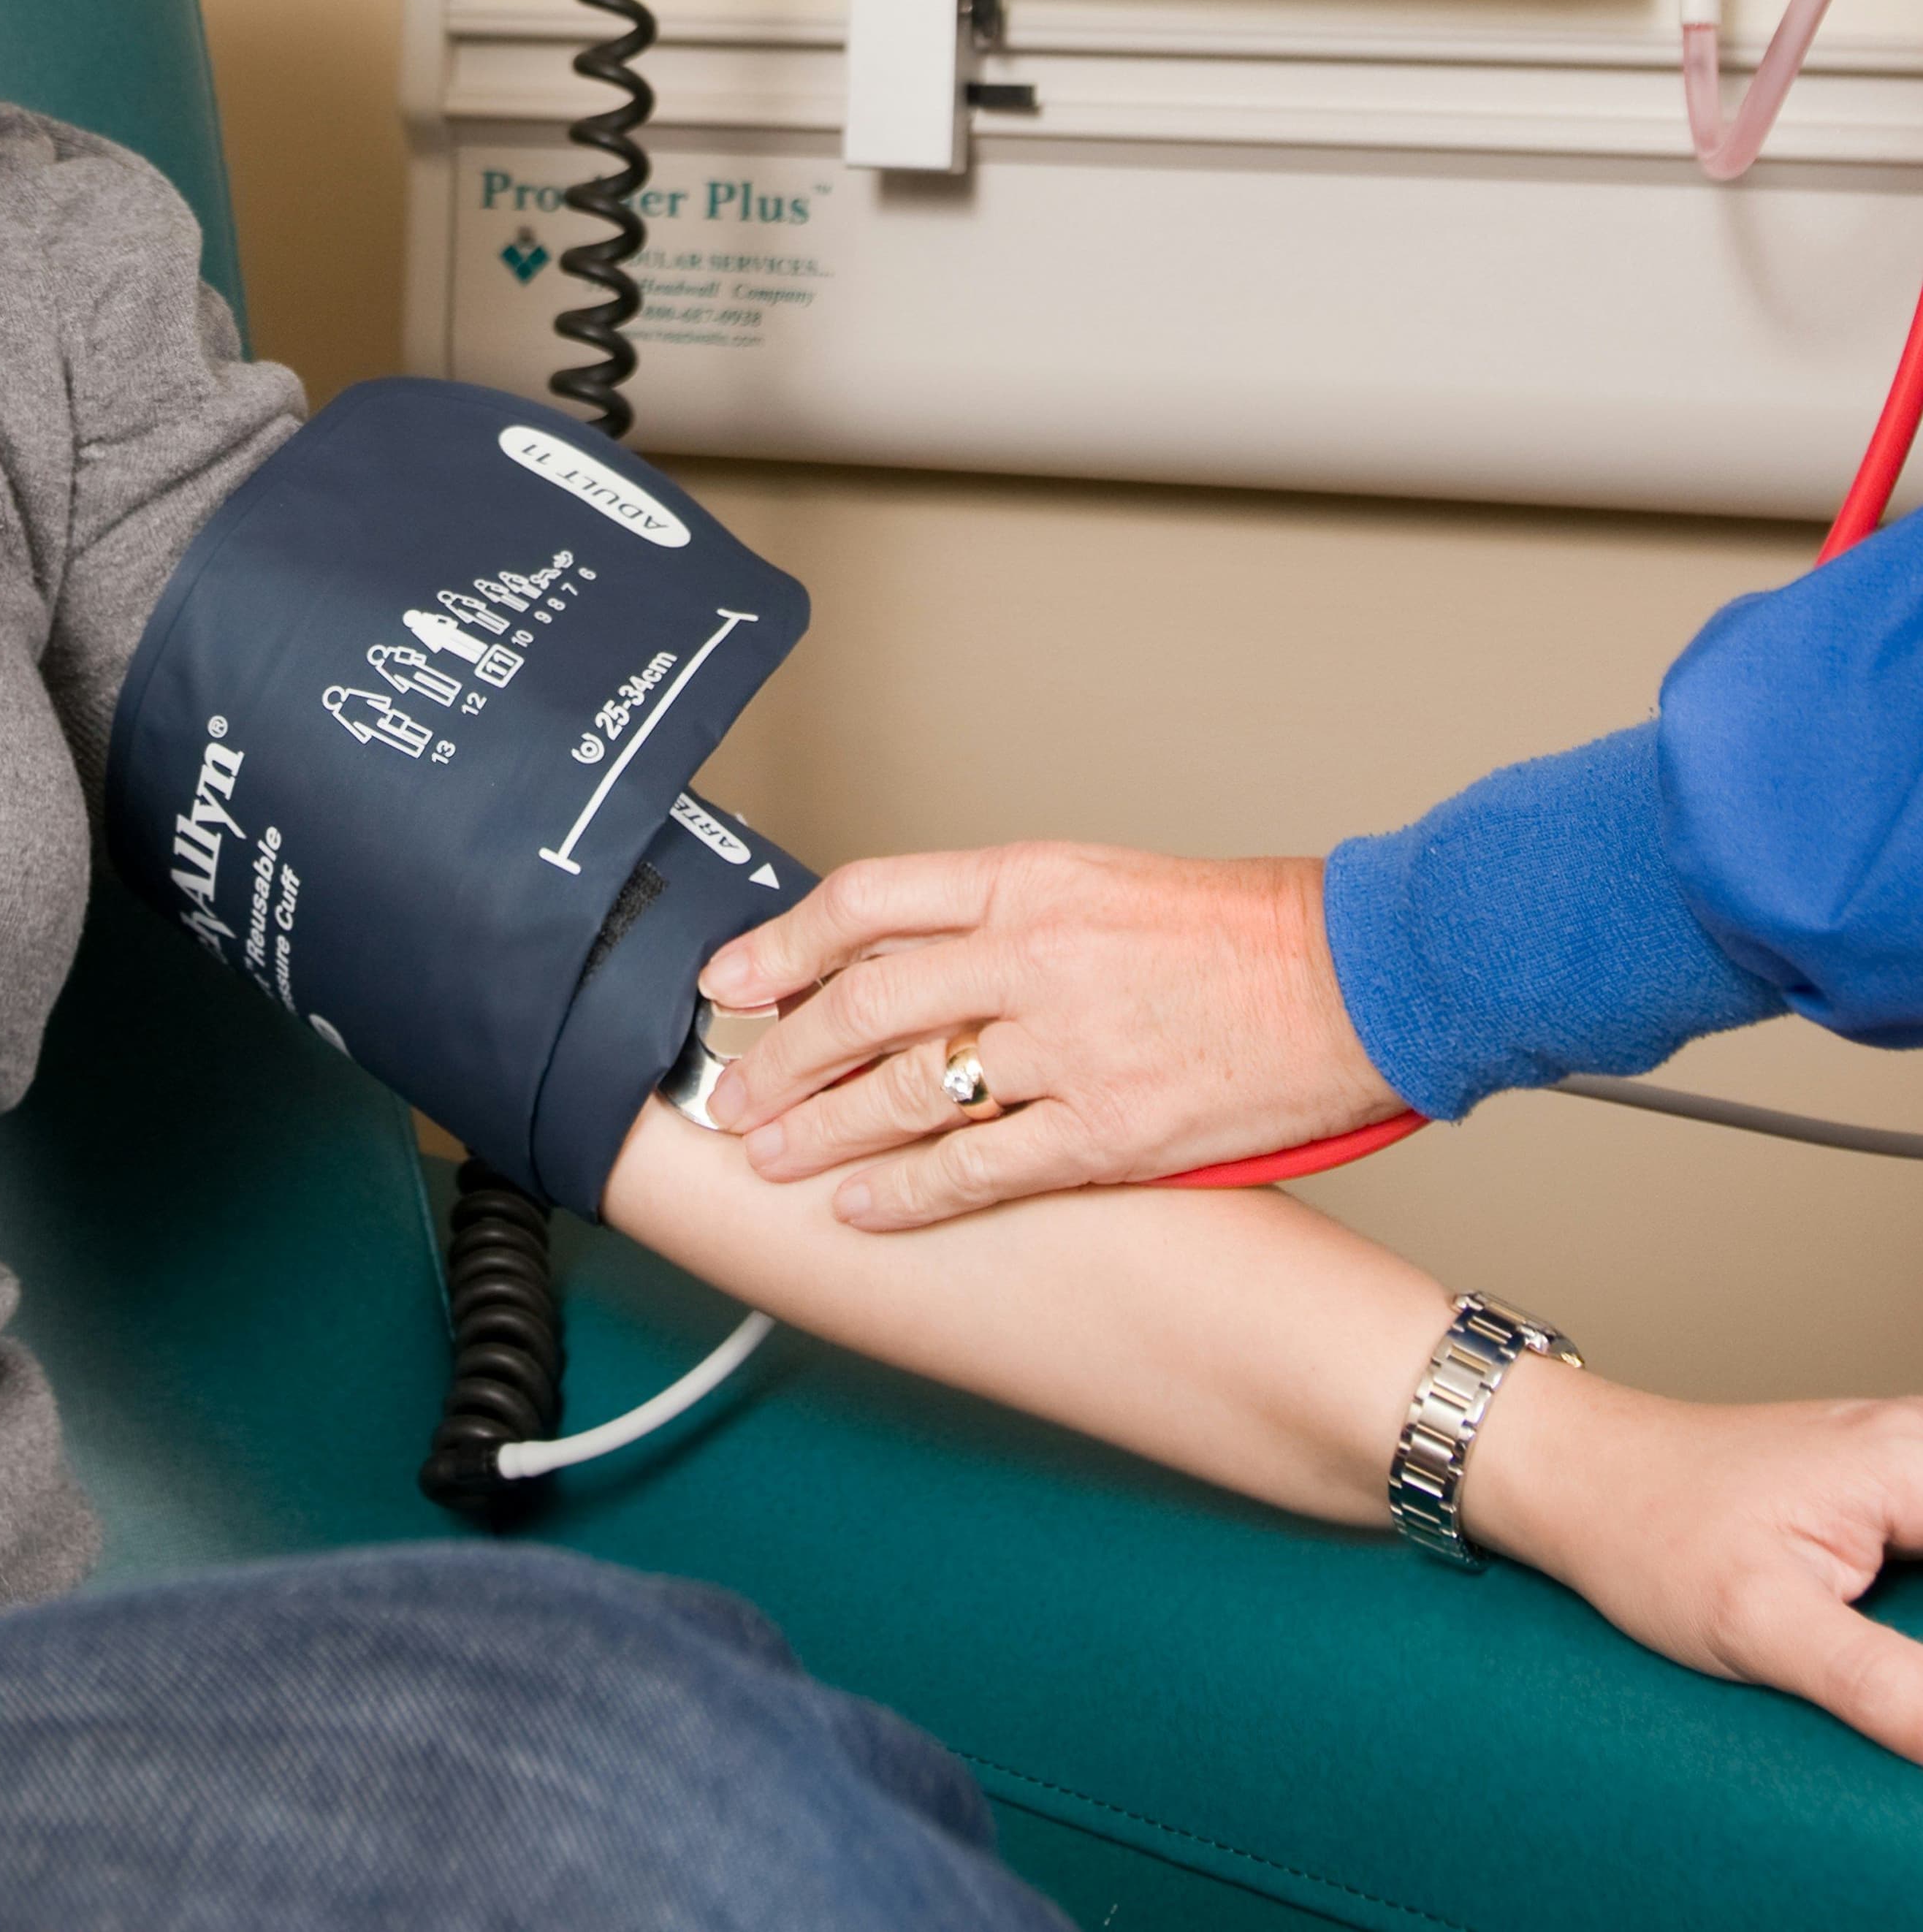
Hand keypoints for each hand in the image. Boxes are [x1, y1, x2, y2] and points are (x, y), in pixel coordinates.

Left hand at [697, 841, 1402, 1221]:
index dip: (782, 942)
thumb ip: (1003, 920)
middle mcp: (1033, 954)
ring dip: (822, 1129)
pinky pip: (978, 1169)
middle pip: (863, 1004)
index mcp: (1028, 879)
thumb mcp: (1101, 884)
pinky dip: (907, 1193)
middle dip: (779, 1055)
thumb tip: (906, 960)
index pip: (867, 902)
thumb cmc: (1238, 930)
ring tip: (771, 1156)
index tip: (731, 976)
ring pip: (904, 1091)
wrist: (1356, 973)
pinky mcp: (1109, 1130)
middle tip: (729, 1091)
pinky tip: (861, 1206)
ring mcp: (1067, 1046)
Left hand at [1468, 1358, 1922, 1763]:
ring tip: (1893, 1667)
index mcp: (1912, 1464)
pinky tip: (1904, 1653)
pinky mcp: (1882, 1494)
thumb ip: (1886, 1688)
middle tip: (1898, 1680)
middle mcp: (1917, 1447)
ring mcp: (1901, 1465)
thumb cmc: (1648, 1528)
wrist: (1575, 1475)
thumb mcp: (1766, 1627)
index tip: (1917, 1686)